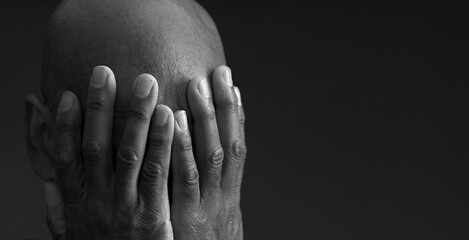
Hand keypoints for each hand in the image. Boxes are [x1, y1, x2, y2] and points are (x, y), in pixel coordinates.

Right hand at [52, 66, 173, 238]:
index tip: (66, 95)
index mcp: (78, 201)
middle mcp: (99, 199)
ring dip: (138, 117)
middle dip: (102, 108)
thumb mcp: (72, 231)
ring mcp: (127, 205)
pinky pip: (160, 174)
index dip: (63, 125)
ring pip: (131, 154)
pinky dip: (165, 143)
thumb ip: (59, 205)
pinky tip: (172, 118)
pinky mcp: (154, 214)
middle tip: (107, 72)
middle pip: (98, 147)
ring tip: (147, 84)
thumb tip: (47, 180)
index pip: (66, 157)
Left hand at [171, 66, 246, 239]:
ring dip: (203, 118)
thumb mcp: (213, 218)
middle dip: (222, 107)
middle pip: (227, 144)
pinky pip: (182, 176)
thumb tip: (203, 158)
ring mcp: (204, 205)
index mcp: (230, 194)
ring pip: (209, 154)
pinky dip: (180, 145)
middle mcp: (222, 196)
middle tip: (217, 73)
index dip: (237, 115)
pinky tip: (171, 119)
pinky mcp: (182, 216)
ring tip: (196, 84)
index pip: (237, 147)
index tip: (232, 85)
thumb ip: (208, 190)